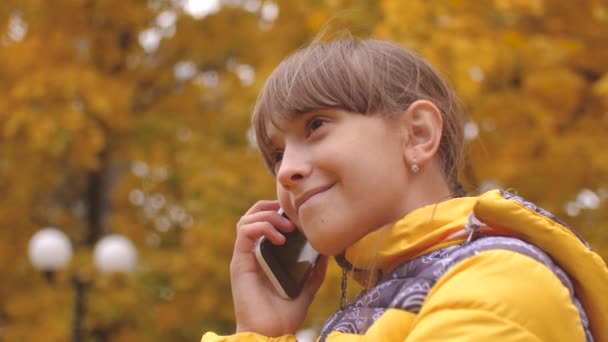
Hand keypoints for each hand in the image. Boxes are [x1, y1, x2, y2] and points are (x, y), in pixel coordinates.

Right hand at [230, 200, 326, 336]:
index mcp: (265, 256)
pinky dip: (262, 228)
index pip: (264, 220)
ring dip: (268, 216)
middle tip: (292, 218)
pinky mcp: (239, 262)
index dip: (278, 211)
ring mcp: (244, 256)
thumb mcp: (306, 288)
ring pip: (246, 219)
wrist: (271, 334)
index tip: (297, 215)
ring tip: (287, 230)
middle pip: (252, 214)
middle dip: (271, 208)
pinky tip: (280, 239)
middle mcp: (252, 253)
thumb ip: (314, 271)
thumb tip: (326, 252)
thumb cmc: (285, 316)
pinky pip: (244, 232)